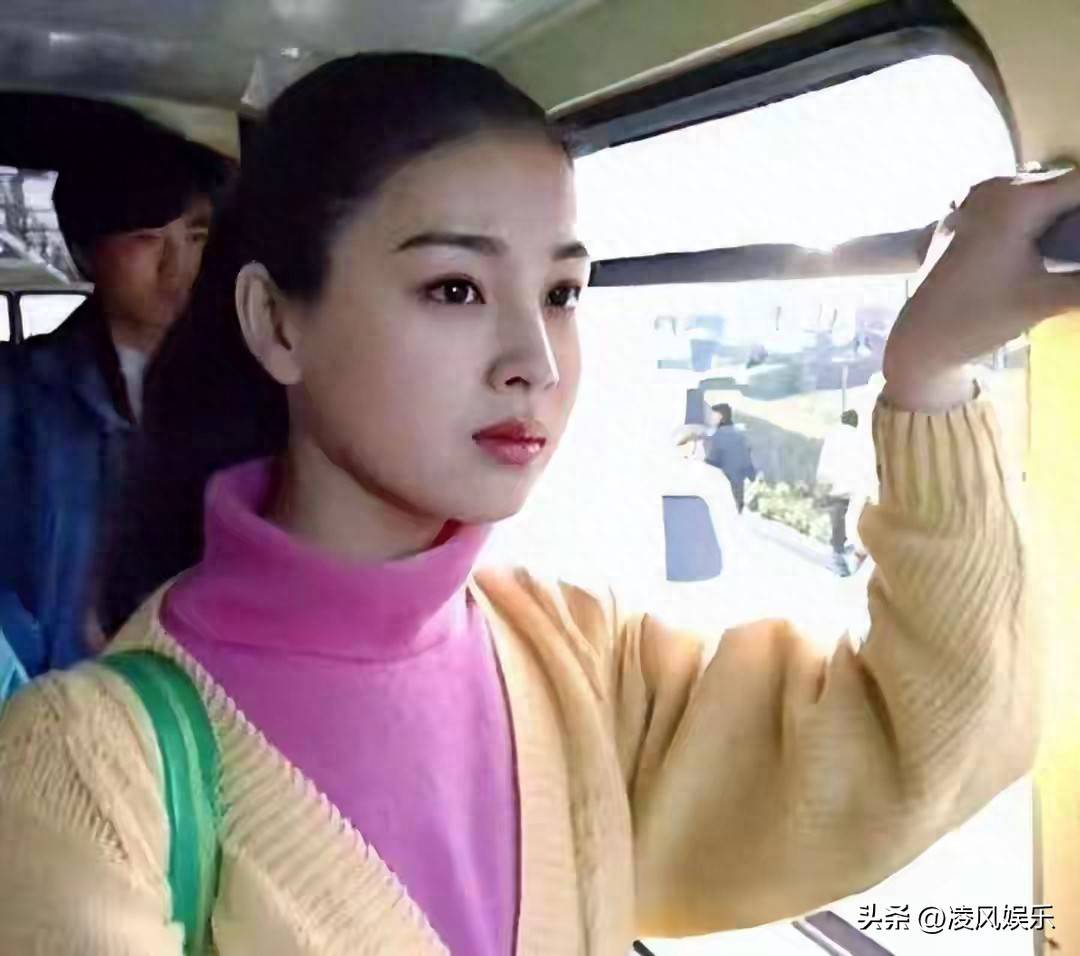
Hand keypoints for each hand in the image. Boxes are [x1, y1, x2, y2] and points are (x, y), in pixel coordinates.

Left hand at [883, 167, 1079, 411]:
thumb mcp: (1048, 300)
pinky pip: (1017, 202)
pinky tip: (1049, 244)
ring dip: (1066, 212)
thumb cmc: (978, 320)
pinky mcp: (964, 212)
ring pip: (1043, 192)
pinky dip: (1040, 216)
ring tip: (1065, 250)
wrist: (918, 340)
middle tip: (1073, 253)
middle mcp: (994, 186)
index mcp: (1016, 199)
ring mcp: (975, 196)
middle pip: (1067, 185)